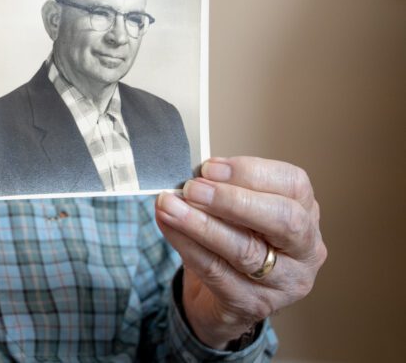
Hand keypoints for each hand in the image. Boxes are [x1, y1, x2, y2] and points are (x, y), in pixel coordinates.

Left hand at [155, 156, 326, 349]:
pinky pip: (216, 272)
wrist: (219, 297)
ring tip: (169, 205)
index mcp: (306, 213)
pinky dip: (187, 245)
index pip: (293, 185)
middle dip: (232, 200)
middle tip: (192, 188)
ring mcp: (284, 283)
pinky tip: (167, 227)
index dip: (249, 172)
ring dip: (200, 224)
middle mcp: (306, 250)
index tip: (208, 168)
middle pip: (283, 219)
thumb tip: (193, 175)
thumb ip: (222, 189)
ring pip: (245, 250)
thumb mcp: (235, 210)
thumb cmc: (233, 240)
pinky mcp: (253, 305)